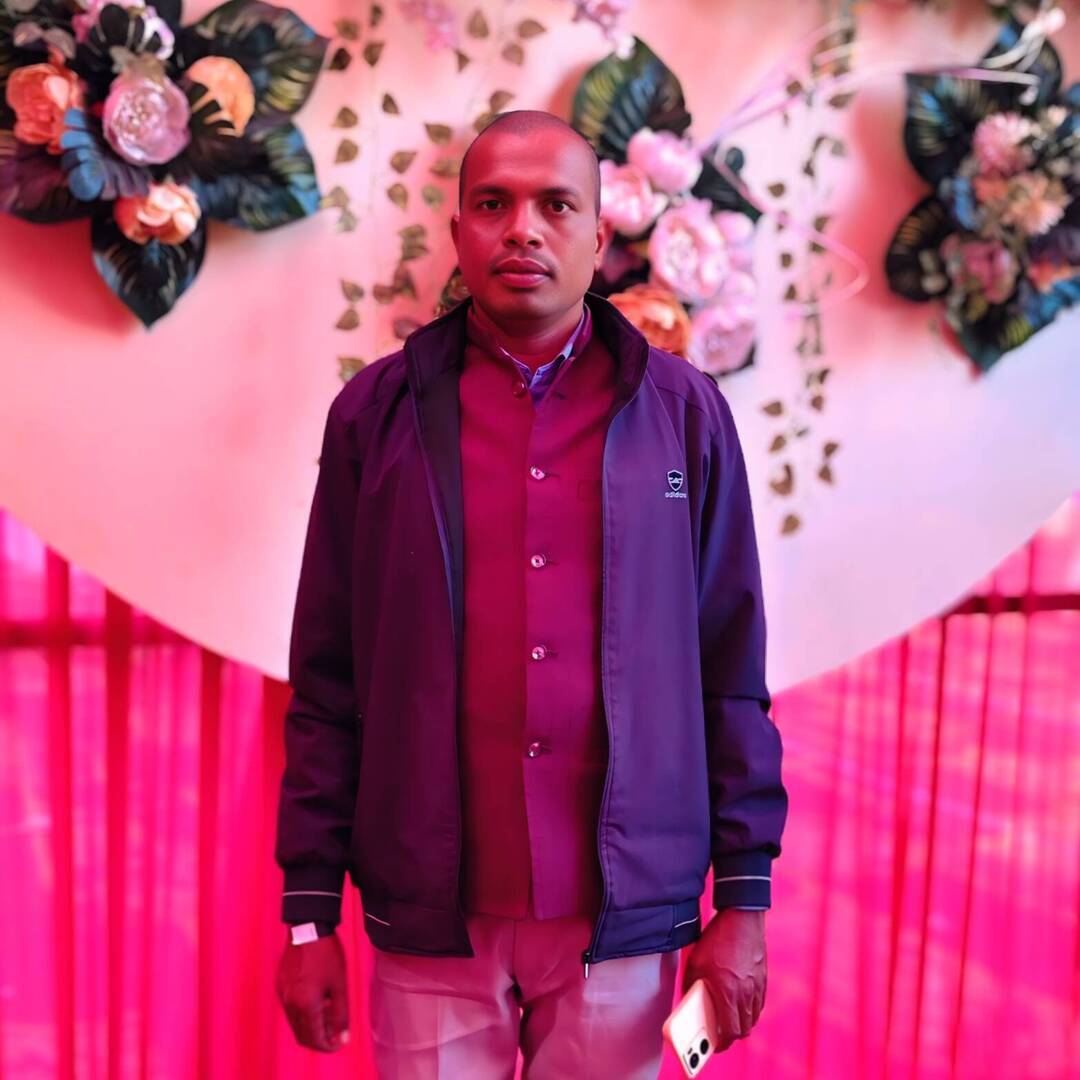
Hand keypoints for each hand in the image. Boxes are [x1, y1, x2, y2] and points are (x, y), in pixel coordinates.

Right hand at [276, 931, 349, 1051]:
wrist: (308, 927)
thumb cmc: (327, 954)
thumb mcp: (340, 984)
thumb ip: (341, 1014)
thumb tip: (343, 1037)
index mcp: (305, 1005)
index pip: (314, 1039)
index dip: (328, 1046)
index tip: (339, 1043)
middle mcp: (289, 1003)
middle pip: (302, 1035)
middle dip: (318, 1039)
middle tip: (334, 1034)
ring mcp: (283, 994)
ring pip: (295, 1023)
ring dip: (310, 1026)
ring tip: (328, 1016)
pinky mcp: (281, 985)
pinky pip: (290, 1008)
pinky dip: (303, 1013)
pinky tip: (317, 1002)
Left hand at [681, 909, 765, 1051]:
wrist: (741, 917)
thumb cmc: (716, 939)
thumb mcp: (696, 963)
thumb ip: (692, 986)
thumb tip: (690, 1003)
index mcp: (728, 993)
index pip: (730, 1032)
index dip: (722, 1043)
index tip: (714, 1045)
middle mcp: (746, 993)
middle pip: (744, 1029)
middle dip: (732, 1034)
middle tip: (720, 1032)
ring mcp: (758, 986)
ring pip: (753, 1017)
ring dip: (742, 1022)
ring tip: (729, 1018)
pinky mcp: (764, 978)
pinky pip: (759, 1003)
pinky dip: (751, 1009)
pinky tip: (740, 1001)